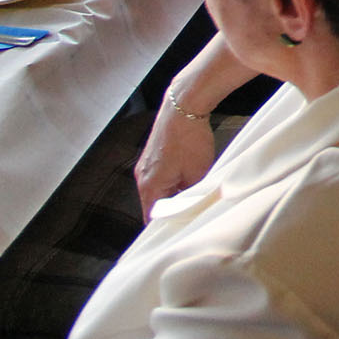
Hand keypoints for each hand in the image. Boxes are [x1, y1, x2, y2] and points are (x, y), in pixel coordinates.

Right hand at [135, 93, 216, 219]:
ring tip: (191, 191)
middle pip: (153, 204)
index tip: (177, 232)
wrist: (183, 106)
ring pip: (158, 189)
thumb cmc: (189, 138)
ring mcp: (145, 165)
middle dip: (171, 209)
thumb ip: (191, 195)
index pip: (151, 219)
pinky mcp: (152, 154)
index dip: (165, 227)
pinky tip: (188, 174)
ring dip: (172, 193)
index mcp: (149, 188)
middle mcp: (141, 178)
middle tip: (189, 213)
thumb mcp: (197, 174)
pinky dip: (171, 179)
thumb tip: (191, 205)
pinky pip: (159, 175)